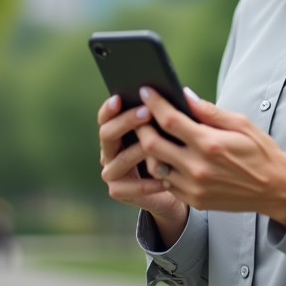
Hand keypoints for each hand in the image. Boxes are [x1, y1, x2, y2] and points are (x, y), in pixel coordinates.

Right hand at [97, 94, 188, 237]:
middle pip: (107, 133)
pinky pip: (132, 186)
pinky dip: (149, 182)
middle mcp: (109, 151)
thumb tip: (179, 94)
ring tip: (159, 144)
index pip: (106, 117)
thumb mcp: (173, 131)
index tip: (120, 97)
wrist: (175, 187)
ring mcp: (112, 172)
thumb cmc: (174, 152)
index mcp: (116, 132)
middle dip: (127, 121)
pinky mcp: (119, 191)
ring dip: (139, 150)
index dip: (110, 108)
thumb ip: (169, 116)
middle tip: (147, 112)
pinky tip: (166, 178)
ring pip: (122, 158)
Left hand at [137, 87, 285, 226]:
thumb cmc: (260, 152)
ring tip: (151, 135)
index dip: (154, 104)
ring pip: (155, 166)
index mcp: (210, 144)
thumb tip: (184, 95)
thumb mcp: (241, 123)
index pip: (170, 120)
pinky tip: (167, 156)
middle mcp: (198, 167)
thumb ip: (210, 111)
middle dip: (142, 126)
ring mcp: (194, 187)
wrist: (275, 188)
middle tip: (141, 114)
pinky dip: (163, 167)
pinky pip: (167, 183)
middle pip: (152, 144)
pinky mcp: (194, 200)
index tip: (146, 91)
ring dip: (149, 149)